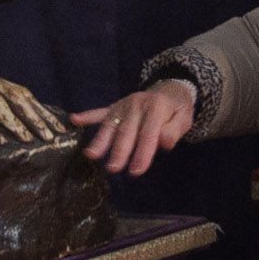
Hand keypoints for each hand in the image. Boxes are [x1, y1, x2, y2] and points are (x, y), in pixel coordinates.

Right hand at [71, 79, 195, 175]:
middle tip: (113, 168)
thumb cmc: (177, 110)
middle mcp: (137, 104)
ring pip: (111, 124)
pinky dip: (87, 116)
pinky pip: (100, 111)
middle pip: (127, 130)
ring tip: (91, 155)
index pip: (149, 133)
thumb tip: (163, 142)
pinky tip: (74, 119)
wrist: (170, 88)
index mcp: (156, 107)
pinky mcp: (115, 106)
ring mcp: (123, 105)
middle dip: (120, 150)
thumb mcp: (184, 119)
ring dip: (101, 140)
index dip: (143, 152)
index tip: (136, 171)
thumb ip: (174, 130)